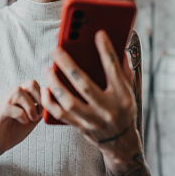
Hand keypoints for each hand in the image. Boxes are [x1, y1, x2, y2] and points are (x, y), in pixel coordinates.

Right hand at [0, 80, 41, 158]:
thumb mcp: (32, 119)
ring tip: (31, 119)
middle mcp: (11, 96)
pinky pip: (11, 108)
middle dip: (39, 99)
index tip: (42, 110)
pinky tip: (23, 122)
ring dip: (30, 107)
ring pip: (19, 92)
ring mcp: (4, 103)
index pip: (34, 83)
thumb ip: (41, 109)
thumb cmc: (14, 131)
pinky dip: (22, 116)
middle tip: (38, 113)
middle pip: (30, 83)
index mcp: (20, 96)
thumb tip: (52, 101)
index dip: (43, 95)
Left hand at [41, 30, 137, 154]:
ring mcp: (93, 120)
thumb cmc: (124, 108)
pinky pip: (61, 115)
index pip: (114, 70)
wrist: (121, 142)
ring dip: (56, 84)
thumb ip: (123, 68)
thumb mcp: (129, 89)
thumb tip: (120, 43)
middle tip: (56, 50)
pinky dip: (50, 102)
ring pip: (70, 102)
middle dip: (69, 66)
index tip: (98, 33)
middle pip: (85, 85)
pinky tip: (45, 89)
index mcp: (123, 96)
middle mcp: (108, 109)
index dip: (106, 51)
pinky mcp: (81, 127)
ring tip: (47, 68)